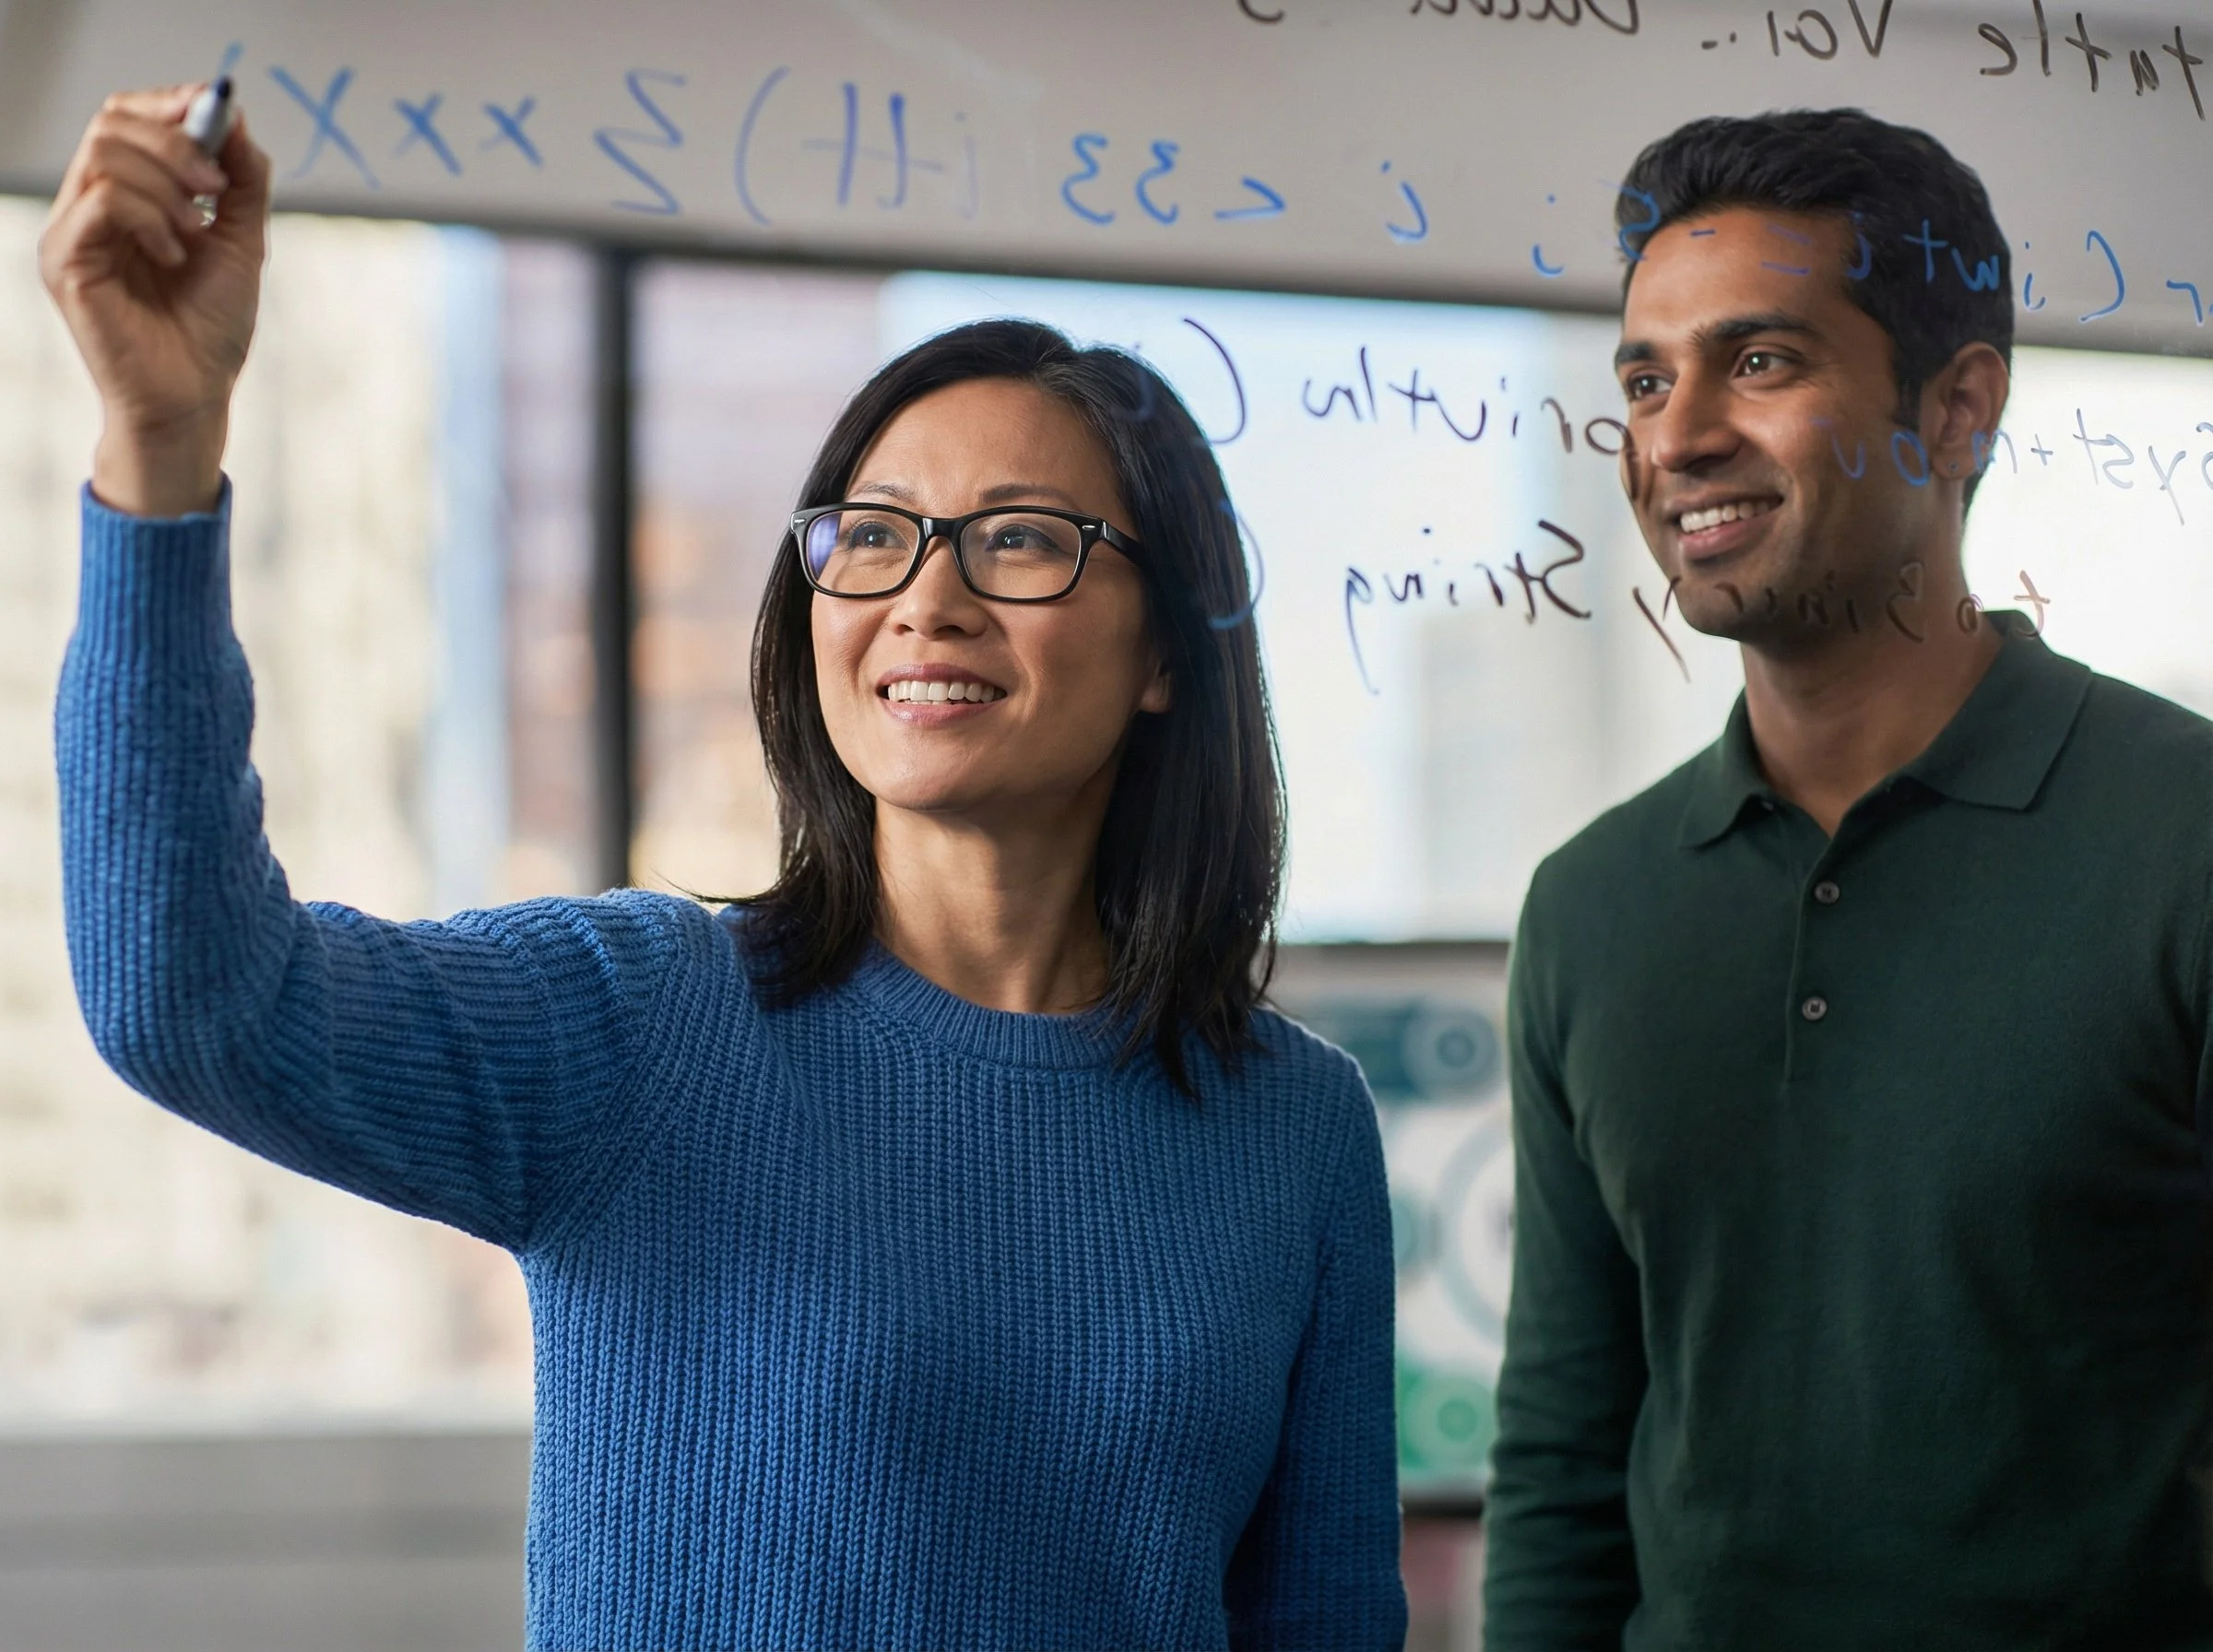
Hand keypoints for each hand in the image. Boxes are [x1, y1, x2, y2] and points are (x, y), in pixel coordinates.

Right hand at [39, 85, 272, 515]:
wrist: (195, 397)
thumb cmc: (211, 329)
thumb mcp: (242, 241)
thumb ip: (241, 180)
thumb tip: (232, 113)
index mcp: (125, 196)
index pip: (126, 118)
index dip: (169, 103)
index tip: (216, 109)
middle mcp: (88, 207)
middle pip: (111, 123)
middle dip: (175, 142)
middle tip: (216, 186)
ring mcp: (71, 232)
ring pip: (106, 155)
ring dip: (167, 184)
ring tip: (196, 231)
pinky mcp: (66, 261)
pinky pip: (103, 200)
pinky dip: (151, 217)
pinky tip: (175, 255)